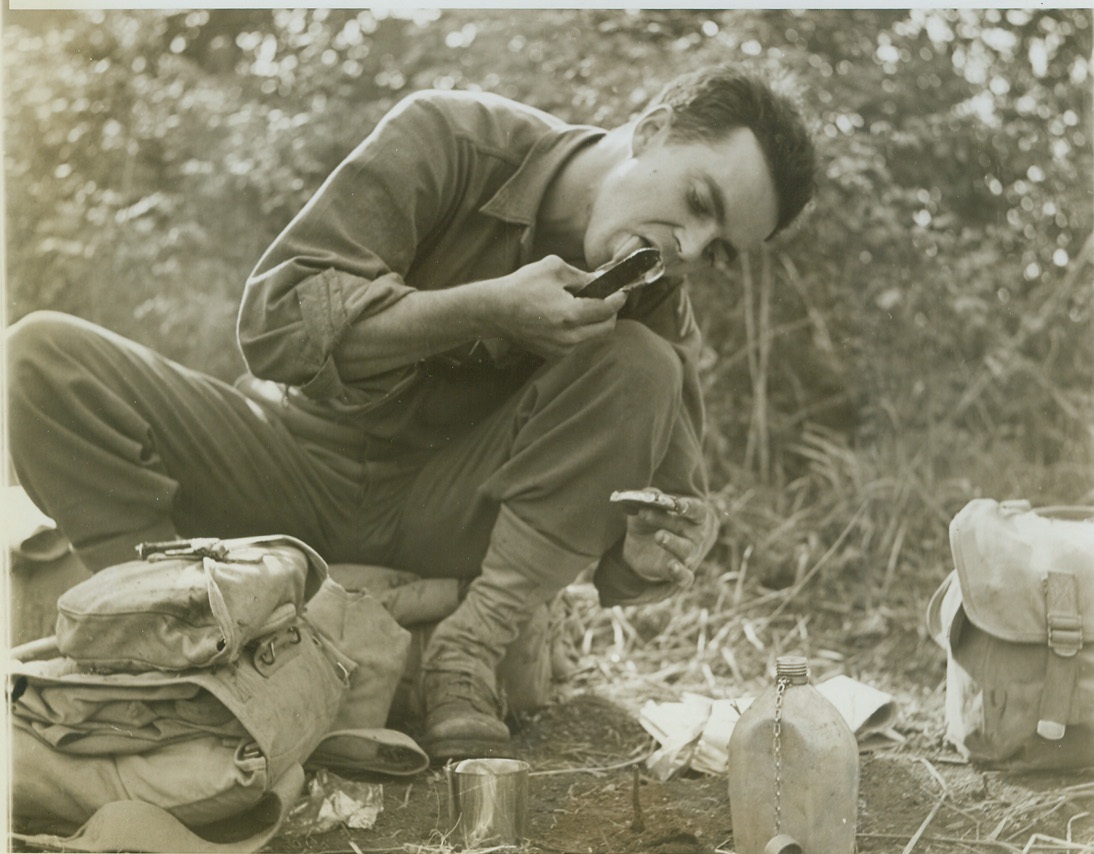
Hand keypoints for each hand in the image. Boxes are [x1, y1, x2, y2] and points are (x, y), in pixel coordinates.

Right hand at [488, 255, 627, 358]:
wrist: (495, 311)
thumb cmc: (522, 286)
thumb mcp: (554, 269)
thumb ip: (583, 276)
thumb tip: (602, 280)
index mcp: (570, 315)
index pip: (607, 309)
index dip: (618, 298)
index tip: (621, 291)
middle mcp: (569, 337)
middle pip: (607, 328)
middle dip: (610, 312)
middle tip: (606, 299)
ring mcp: (561, 349)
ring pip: (592, 336)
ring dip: (594, 322)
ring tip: (583, 306)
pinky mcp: (553, 354)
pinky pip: (577, 342)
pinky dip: (579, 330)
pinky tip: (566, 317)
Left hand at [621, 489, 719, 587]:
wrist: (640, 548)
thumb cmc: (650, 522)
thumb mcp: (645, 507)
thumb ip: (649, 498)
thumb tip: (650, 494)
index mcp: (693, 517)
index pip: (698, 510)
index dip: (689, 507)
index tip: (677, 504)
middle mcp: (695, 537)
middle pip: (687, 528)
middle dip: (666, 520)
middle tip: (645, 513)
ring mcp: (689, 556)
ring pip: (686, 551)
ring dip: (673, 543)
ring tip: (659, 536)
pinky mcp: (680, 574)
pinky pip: (685, 577)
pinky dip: (680, 573)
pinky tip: (672, 566)